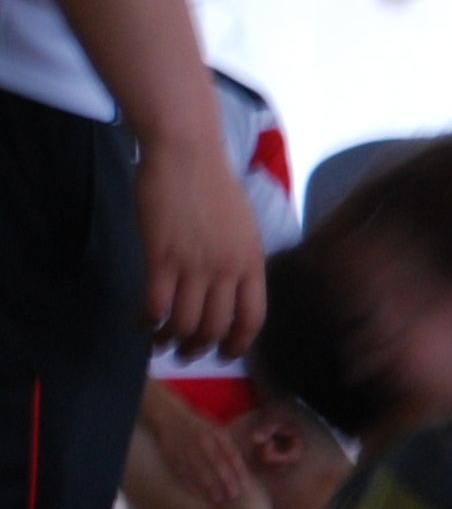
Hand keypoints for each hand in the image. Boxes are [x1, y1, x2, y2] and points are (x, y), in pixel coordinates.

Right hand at [135, 130, 265, 360]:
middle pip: (216, 327)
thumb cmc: (213, 186)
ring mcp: (194, 264)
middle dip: (199, 348)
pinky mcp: (160, 257)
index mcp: (252, 262)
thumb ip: (239, 259)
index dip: (237, 344)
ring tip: (160, 341)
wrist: (187, 154)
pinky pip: (155, 304)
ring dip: (169, 340)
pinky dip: (146, 321)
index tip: (224, 354)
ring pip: (183, 323)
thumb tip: (233, 287)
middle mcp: (227, 269)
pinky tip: (141, 321)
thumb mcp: (243, 227)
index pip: (252, 318)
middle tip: (185, 353)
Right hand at [139, 385, 246, 508]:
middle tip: (234, 494)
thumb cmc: (199, 426)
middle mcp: (201, 441)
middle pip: (217, 464)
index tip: (244, 483)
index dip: (238, 469)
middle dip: (226, 480)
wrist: (170, 418)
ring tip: (219, 498)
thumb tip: (241, 466)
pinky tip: (199, 494)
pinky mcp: (173, 456)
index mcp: (216, 433)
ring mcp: (186, 449)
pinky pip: (183, 473)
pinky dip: (191, 484)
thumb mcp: (216, 429)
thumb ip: (227, 445)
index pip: (230, 454)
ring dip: (210, 486)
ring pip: (200, 471)